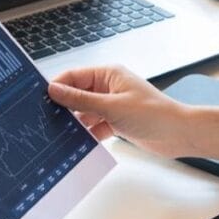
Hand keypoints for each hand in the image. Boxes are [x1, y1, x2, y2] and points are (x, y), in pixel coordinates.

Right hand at [48, 66, 190, 157]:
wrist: (179, 134)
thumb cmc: (154, 114)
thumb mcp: (112, 106)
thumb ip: (81, 100)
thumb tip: (54, 90)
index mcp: (109, 74)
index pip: (74, 75)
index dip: (57, 86)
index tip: (40, 99)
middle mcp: (109, 87)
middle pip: (77, 95)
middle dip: (64, 107)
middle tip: (46, 120)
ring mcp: (113, 105)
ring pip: (85, 113)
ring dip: (76, 123)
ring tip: (60, 135)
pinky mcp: (117, 122)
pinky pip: (95, 126)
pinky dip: (88, 134)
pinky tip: (78, 144)